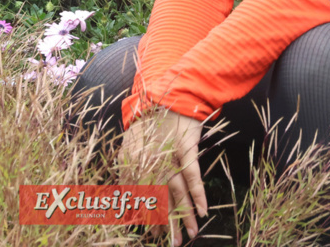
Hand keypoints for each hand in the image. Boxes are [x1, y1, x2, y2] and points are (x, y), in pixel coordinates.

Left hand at [120, 110, 206, 245]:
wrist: (168, 98)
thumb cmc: (150, 121)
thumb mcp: (132, 145)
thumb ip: (129, 169)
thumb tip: (125, 196)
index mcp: (138, 167)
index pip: (144, 200)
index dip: (150, 218)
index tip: (155, 235)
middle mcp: (153, 166)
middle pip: (161, 200)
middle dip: (168, 224)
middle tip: (173, 243)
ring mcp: (171, 159)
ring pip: (178, 193)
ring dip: (185, 215)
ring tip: (191, 234)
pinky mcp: (187, 151)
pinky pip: (193, 176)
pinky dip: (198, 193)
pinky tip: (203, 209)